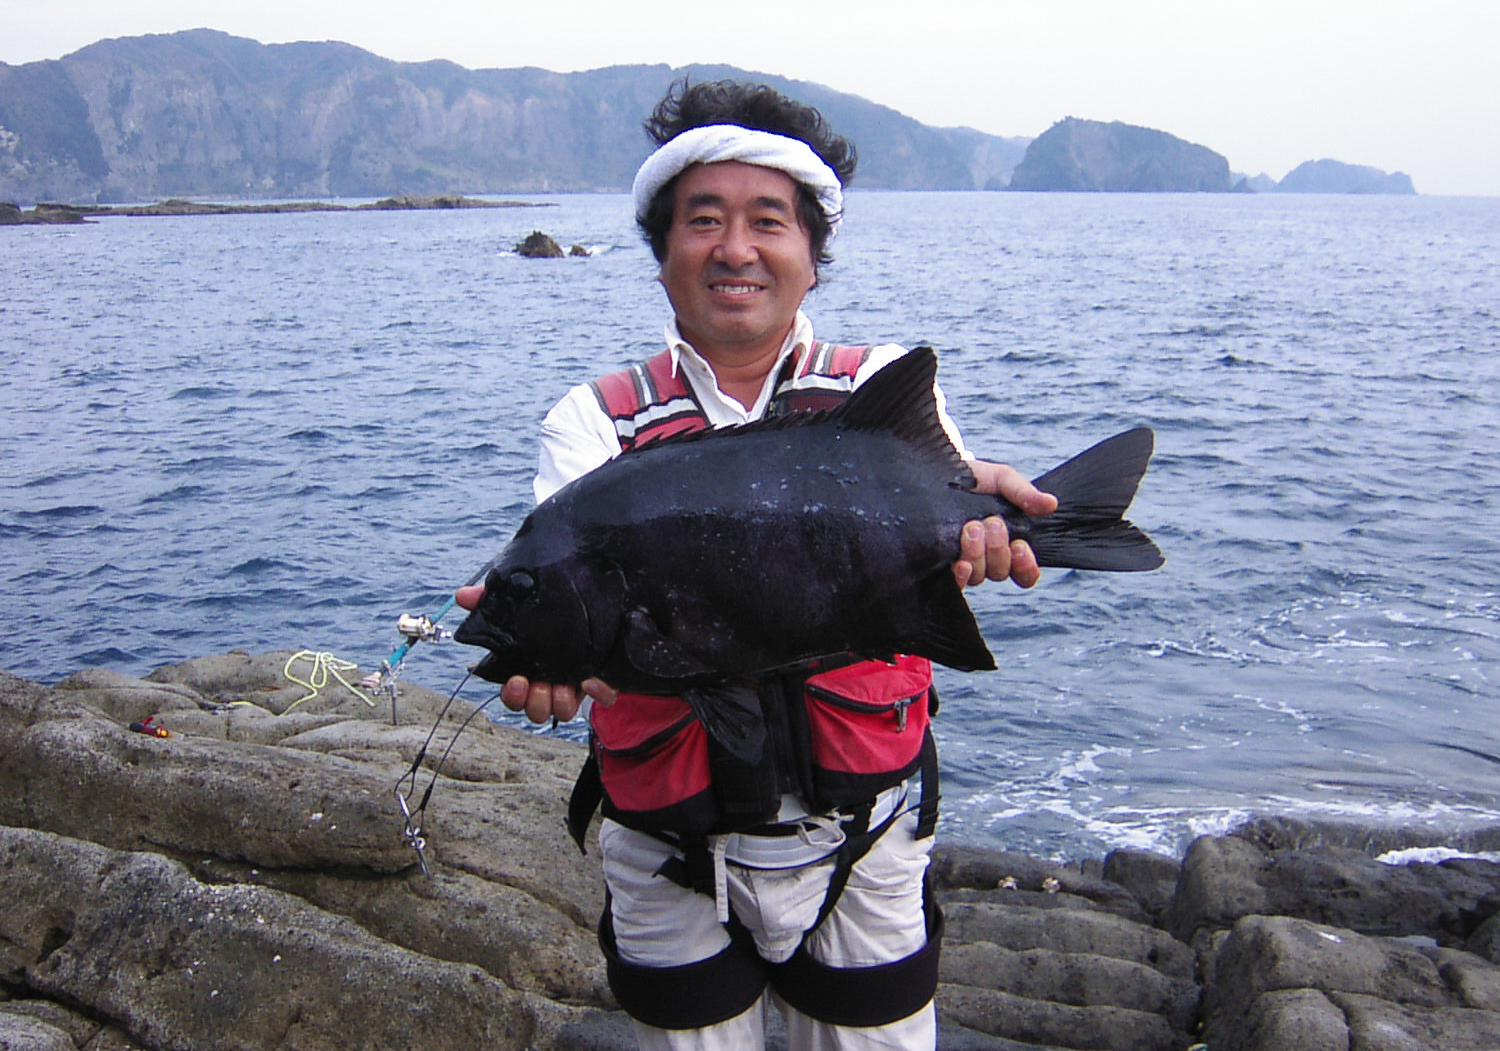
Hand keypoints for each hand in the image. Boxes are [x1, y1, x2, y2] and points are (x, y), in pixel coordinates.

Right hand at [455, 584, 616, 722]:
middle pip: (536, 710)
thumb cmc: (547, 607)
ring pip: (563, 711)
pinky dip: (599, 692)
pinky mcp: (602, 679)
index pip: (513, 695)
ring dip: (560, 703)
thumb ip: (488, 599)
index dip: (512, 696)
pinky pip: (603, 696)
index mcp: (527, 670)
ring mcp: (575, 683)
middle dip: (535, 702)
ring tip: (563, 685)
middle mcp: (549, 681)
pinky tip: (591, 679)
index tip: (516, 681)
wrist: (593, 599)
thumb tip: (462, 595)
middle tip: (539, 684)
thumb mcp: (518, 600)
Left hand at [952, 460, 1057, 589]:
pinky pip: (956, 583)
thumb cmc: (974, 479)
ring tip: (971, 528)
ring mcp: (965, 562)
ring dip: (978, 554)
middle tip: (992, 523)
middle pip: (1001, 572)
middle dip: (998, 549)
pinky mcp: (943, 563)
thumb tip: (1051, 504)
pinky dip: (961, 577)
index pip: (1025, 573)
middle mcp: (988, 558)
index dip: (1026, 567)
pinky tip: (960, 564)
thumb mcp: (1001, 479)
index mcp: (1008, 543)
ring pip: (979, 576)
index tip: (1020, 546)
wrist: (938, 473)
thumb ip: (1024, 493)